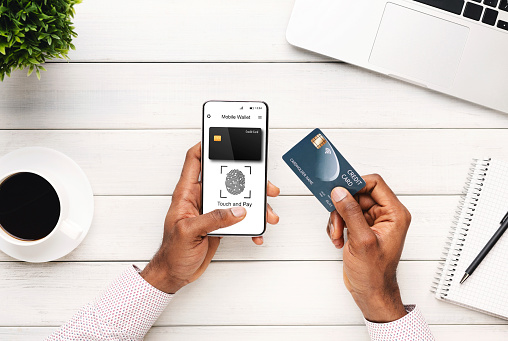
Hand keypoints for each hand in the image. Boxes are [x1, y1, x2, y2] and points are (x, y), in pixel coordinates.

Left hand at [141, 143, 279, 293]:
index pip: (195, 160)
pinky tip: (256, 233)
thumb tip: (236, 210)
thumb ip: (212, 219)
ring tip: (268, 213)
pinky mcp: (220, 224)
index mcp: (186, 193)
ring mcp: (212, 211)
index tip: (223, 137)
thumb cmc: (171, 253)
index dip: (206, 145)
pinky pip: (240, 219)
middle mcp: (200, 198)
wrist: (174, 275)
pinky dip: (251, 225)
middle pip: (226, 178)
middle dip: (248, 179)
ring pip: (237, 199)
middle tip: (264, 185)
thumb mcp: (188, 233)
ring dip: (255, 205)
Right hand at [326, 174, 410, 322]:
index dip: (356, 184)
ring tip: (338, 235)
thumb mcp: (361, 240)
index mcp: (394, 214)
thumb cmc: (374, 273)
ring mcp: (372, 222)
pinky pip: (345, 216)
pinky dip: (337, 226)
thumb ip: (350, 213)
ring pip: (348, 206)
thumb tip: (340, 192)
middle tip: (337, 222)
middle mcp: (385, 215)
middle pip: (358, 195)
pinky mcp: (361, 228)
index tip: (339, 189)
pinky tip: (339, 240)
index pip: (375, 184)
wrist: (370, 293)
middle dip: (342, 208)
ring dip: (338, 219)